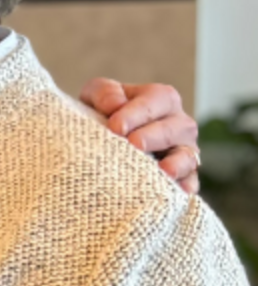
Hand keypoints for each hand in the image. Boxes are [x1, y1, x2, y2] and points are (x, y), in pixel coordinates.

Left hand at [79, 79, 200, 194]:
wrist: (100, 139)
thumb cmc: (103, 112)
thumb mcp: (96, 95)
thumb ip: (104, 93)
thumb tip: (114, 105)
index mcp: (161, 99)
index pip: (157, 100)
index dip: (138, 112)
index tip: (116, 126)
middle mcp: (178, 124)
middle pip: (176, 128)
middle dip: (153, 136)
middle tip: (133, 144)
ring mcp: (184, 151)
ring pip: (188, 155)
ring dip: (177, 163)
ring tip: (163, 170)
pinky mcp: (183, 176)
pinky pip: (191, 182)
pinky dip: (186, 186)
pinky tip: (178, 192)